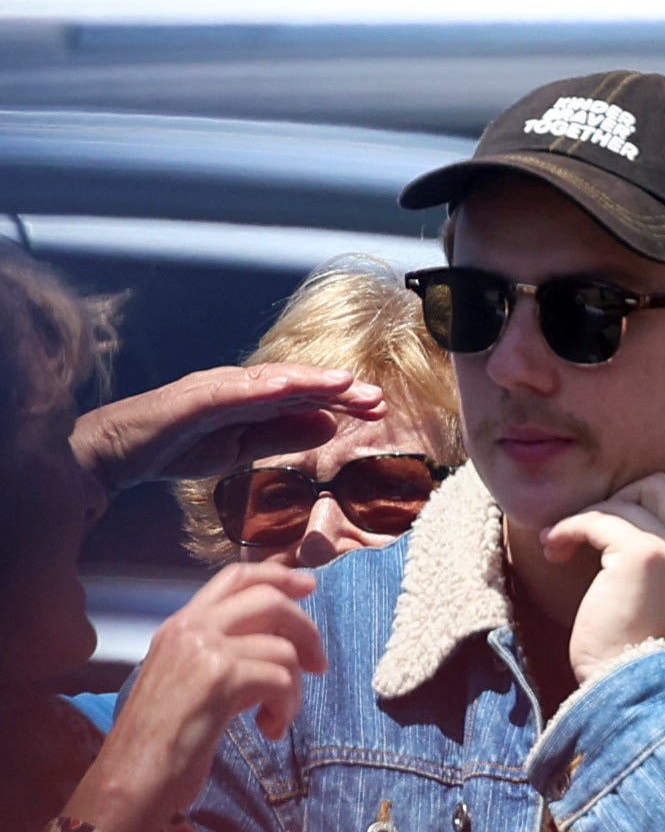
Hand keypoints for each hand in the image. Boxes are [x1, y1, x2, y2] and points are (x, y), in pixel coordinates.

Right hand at [68, 563, 324, 831]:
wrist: (131, 777)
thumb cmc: (162, 741)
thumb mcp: (193, 683)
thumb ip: (225, 656)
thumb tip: (279, 645)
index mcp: (180, 626)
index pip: (233, 577)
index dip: (278, 577)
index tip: (309, 587)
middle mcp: (190, 629)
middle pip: (268, 599)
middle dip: (306, 629)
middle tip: (318, 664)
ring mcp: (203, 649)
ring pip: (282, 646)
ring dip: (294, 686)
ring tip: (278, 716)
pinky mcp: (219, 677)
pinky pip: (281, 678)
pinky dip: (287, 707)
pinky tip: (270, 729)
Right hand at [70, 365, 385, 491]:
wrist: (119, 451)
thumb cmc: (180, 446)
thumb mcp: (243, 450)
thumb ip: (284, 436)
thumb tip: (331, 425)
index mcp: (253, 400)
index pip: (306, 396)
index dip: (343, 399)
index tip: (379, 407)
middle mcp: (239, 386)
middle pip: (297, 384)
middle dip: (338, 389)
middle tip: (377, 398)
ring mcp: (214, 388)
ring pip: (269, 381)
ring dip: (309, 381)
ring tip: (345, 383)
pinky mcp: (189, 399)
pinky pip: (228, 392)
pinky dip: (258, 388)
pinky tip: (286, 388)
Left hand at [544, 459, 664, 685]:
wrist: (624, 676)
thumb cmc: (633, 637)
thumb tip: (655, 500)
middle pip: (664, 486)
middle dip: (621, 497)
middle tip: (592, 529)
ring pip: (627, 498)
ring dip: (586, 516)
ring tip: (562, 543)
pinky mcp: (641, 553)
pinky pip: (597, 518)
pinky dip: (568, 528)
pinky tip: (555, 549)